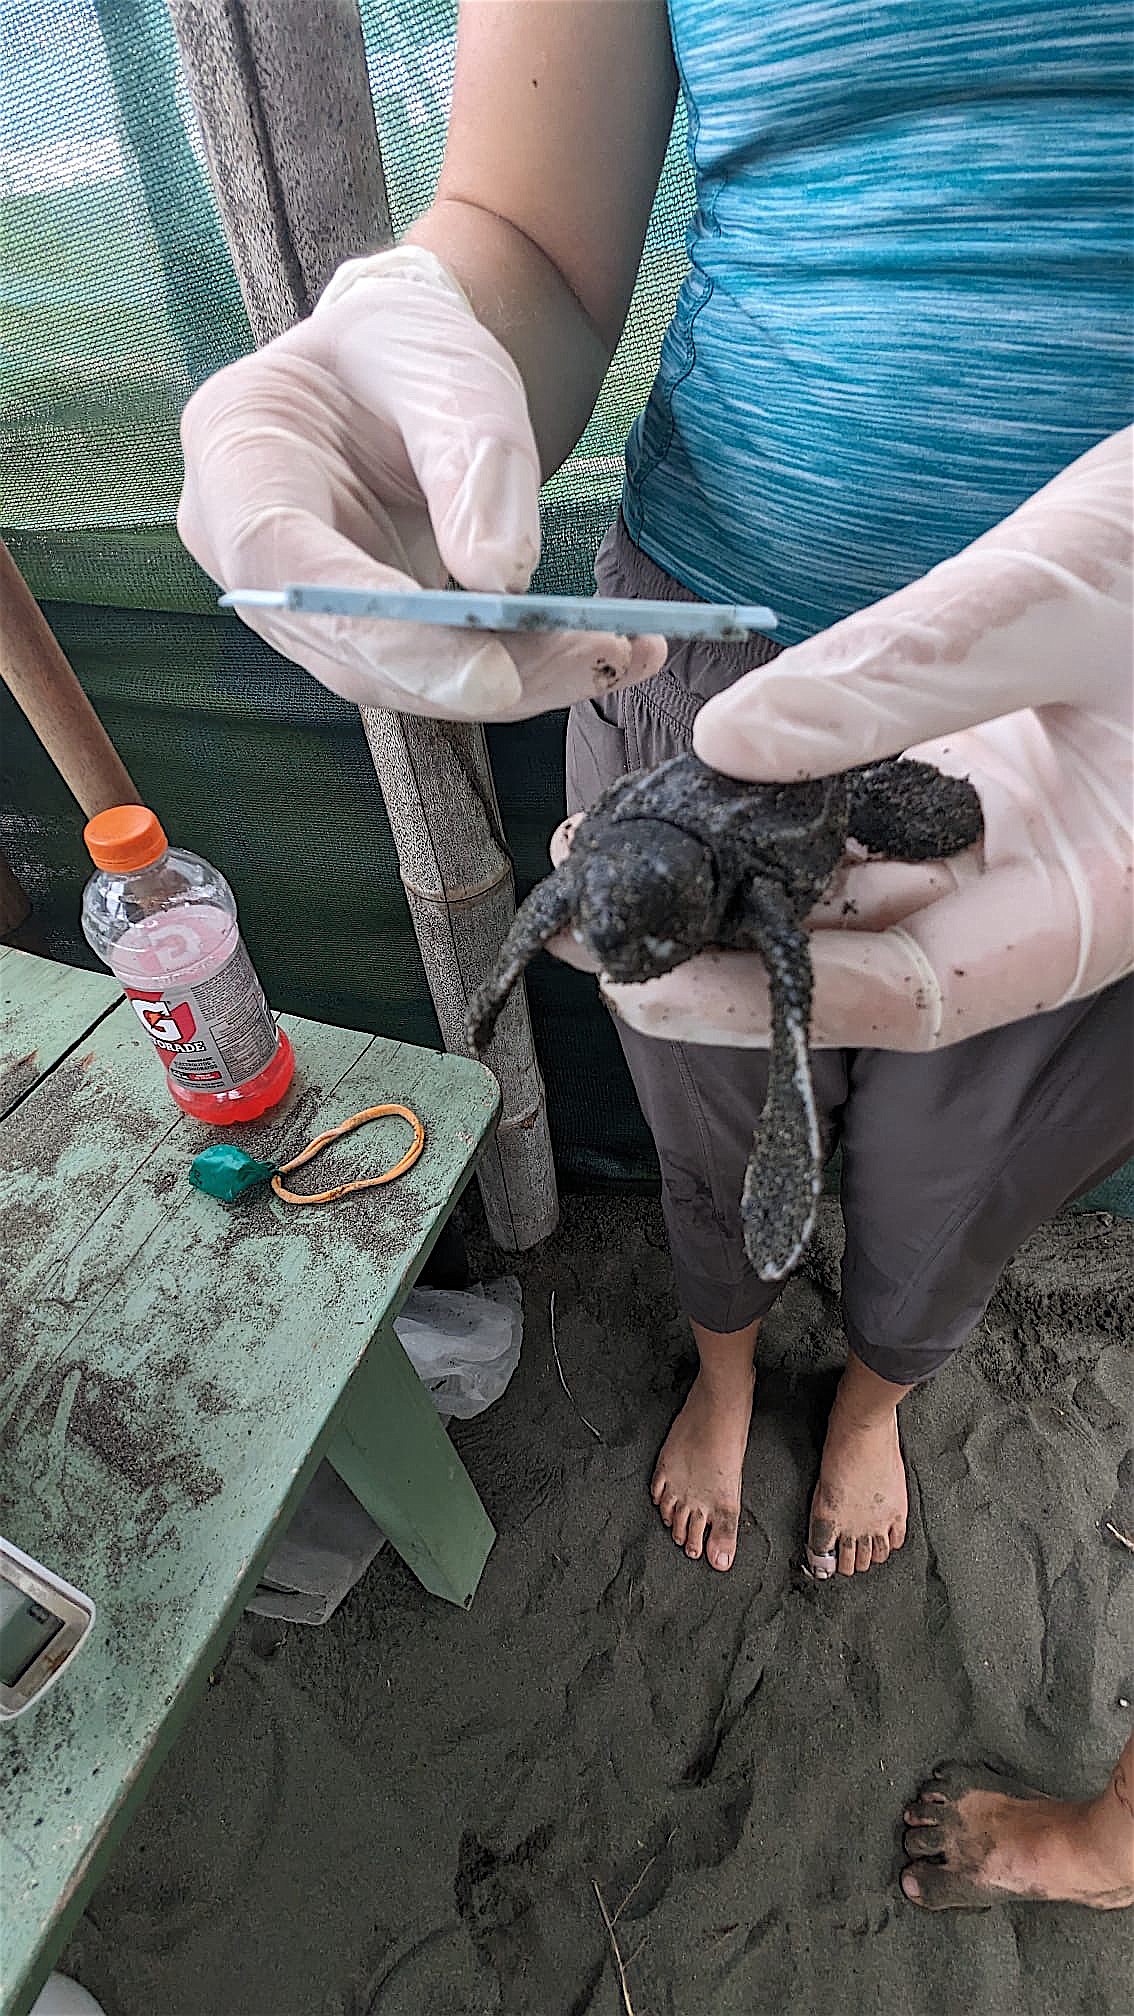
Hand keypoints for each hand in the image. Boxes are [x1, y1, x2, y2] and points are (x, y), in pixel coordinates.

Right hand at [178, 247, 663, 719]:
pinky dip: (519, 673)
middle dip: (471, 673)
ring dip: (513, 682)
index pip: (290, 569)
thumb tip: (496, 580)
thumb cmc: (406, 349)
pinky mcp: (358, 637)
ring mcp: (298, 606)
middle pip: (347, 649)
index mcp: (237, 455)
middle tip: (591, 661)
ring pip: (397, 680)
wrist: (402, 369)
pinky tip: (602, 656)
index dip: (383, 633)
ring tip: (618, 655)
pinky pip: (433, 674)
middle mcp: (246, 552)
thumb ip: (470, 462)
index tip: (488, 671)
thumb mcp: (449, 368)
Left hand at [553, 429, 1132, 1048]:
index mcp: (1091, 906)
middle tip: (591, 923)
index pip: (916, 1000)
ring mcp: (1008, 836)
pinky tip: (691, 791)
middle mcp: (1041, 893)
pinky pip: (864, 816)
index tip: (647, 989)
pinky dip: (778, 809)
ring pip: (856, 894)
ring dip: (734, 882)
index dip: (776, 1008)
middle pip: (868, 963)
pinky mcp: (978, 776)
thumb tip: (730, 744)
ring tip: (609, 855)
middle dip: (725, 952)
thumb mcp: (1055, 599)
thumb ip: (904, 676)